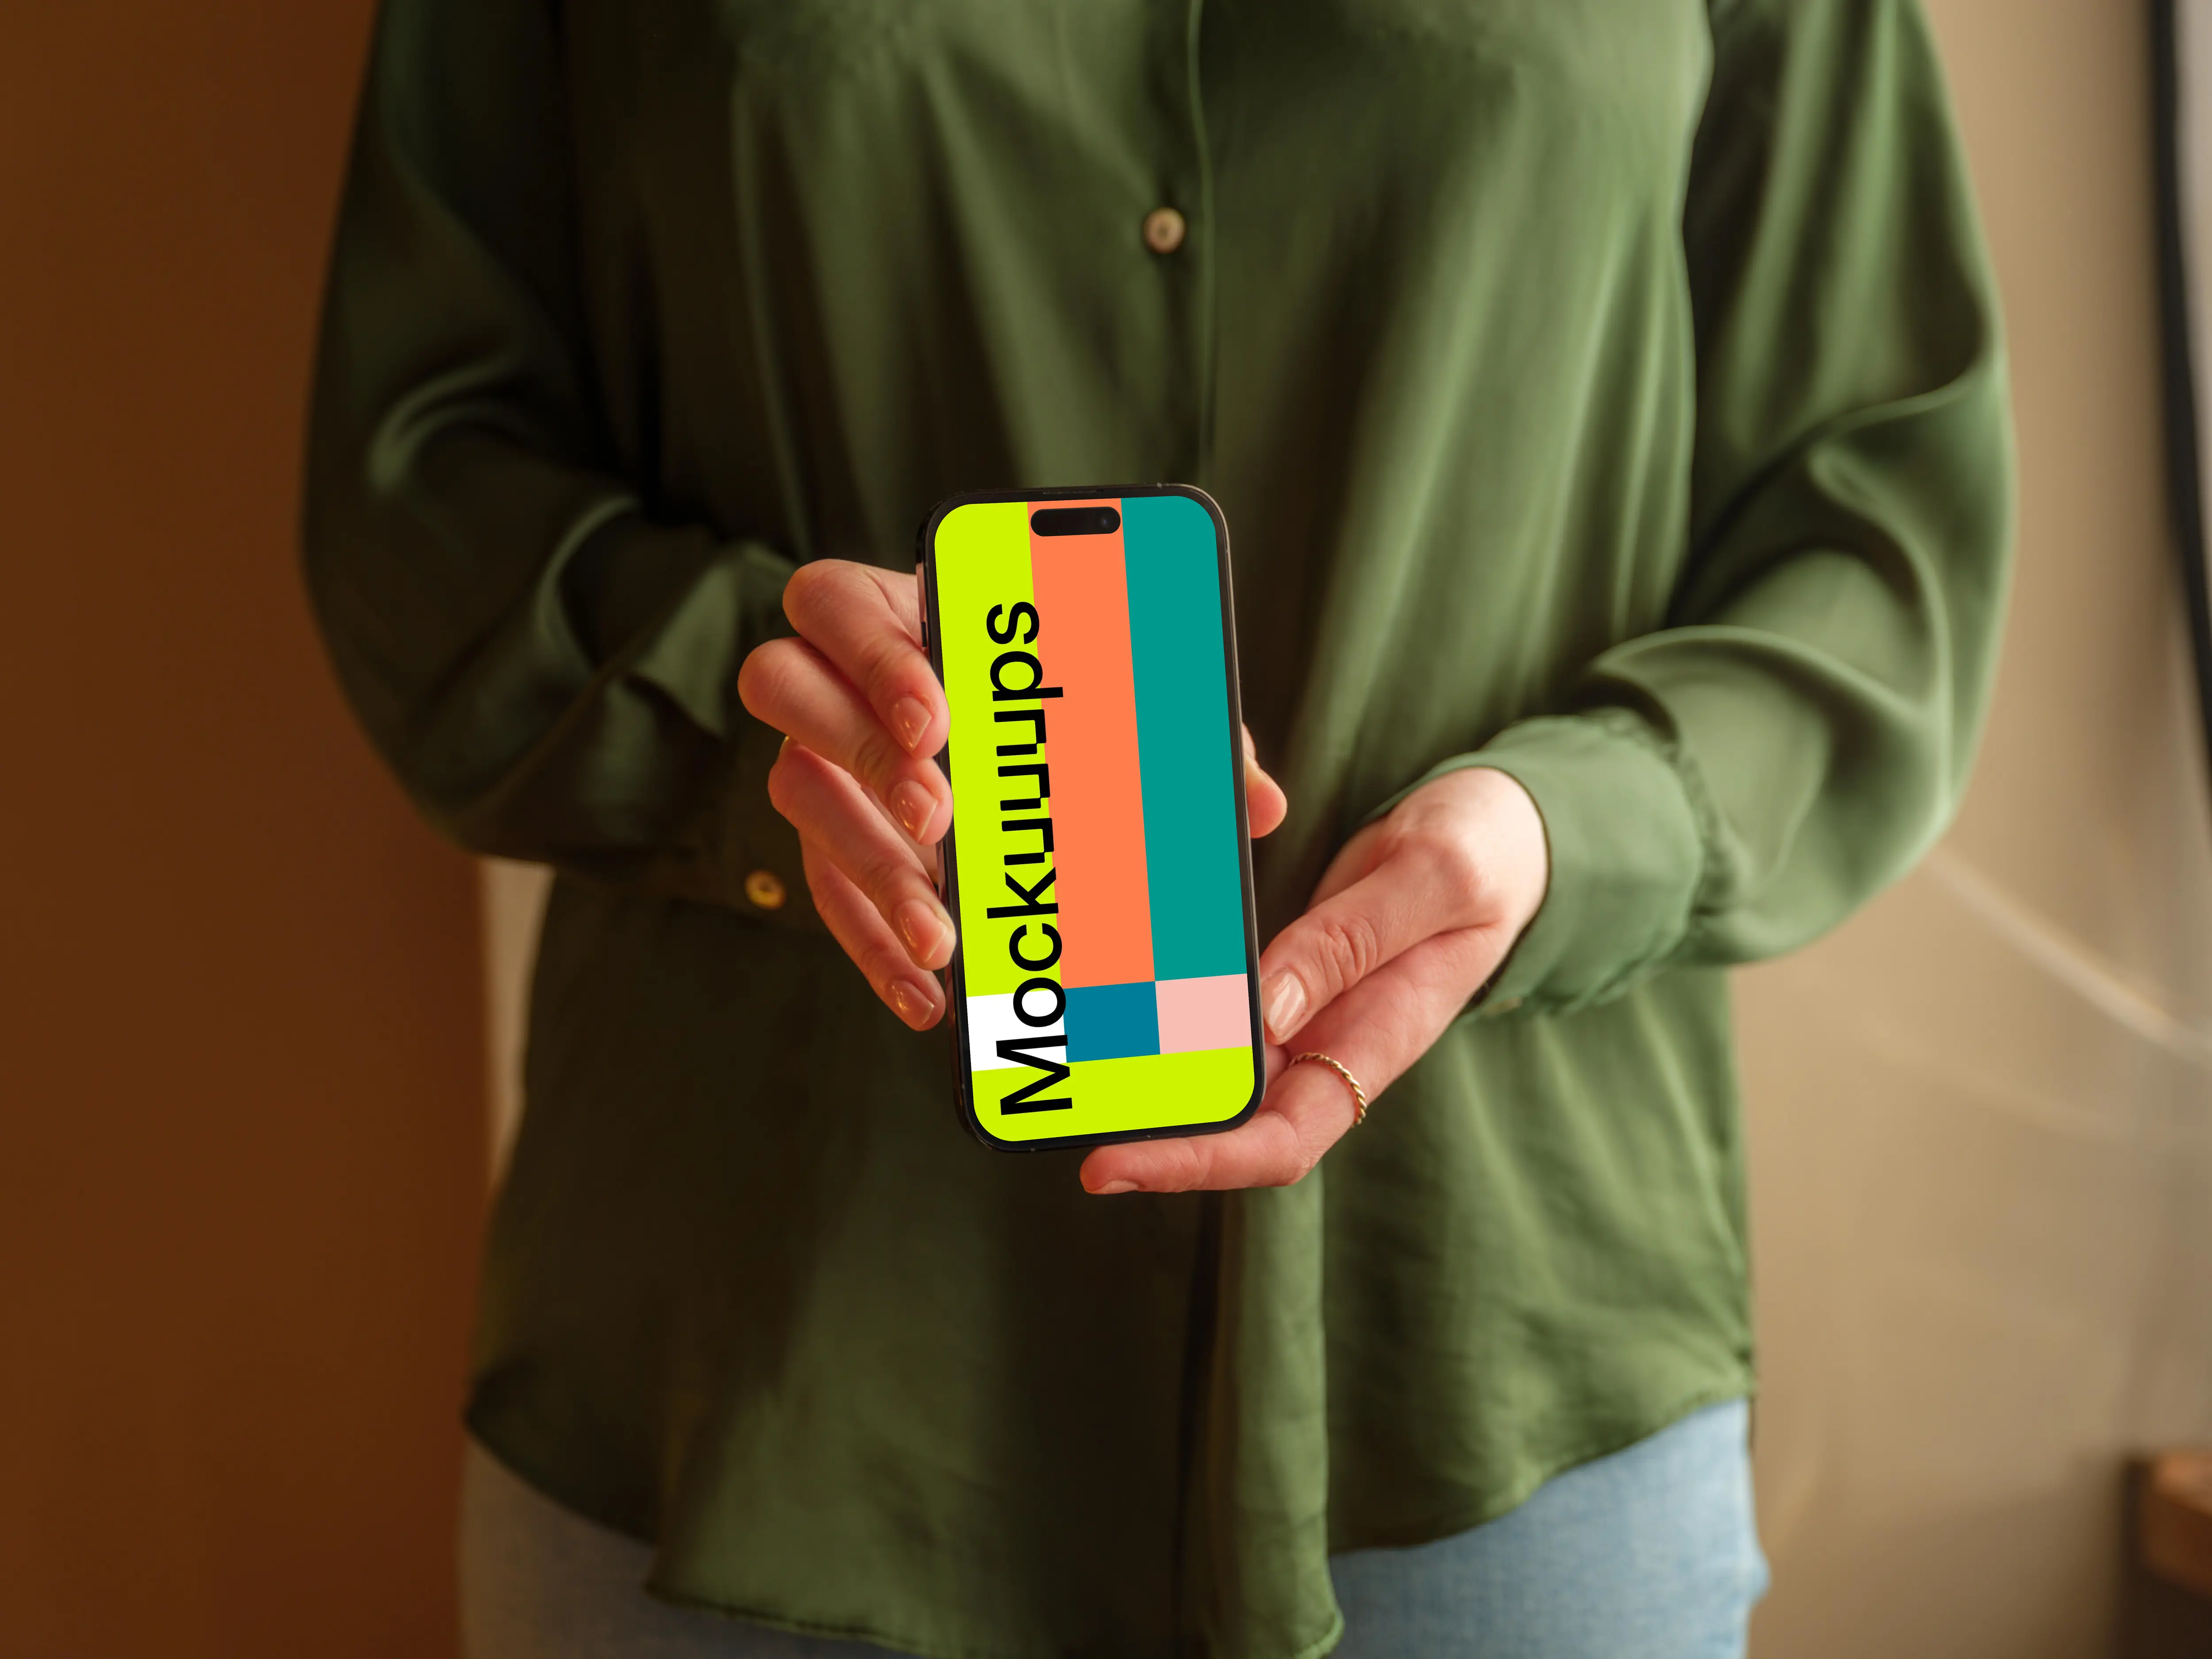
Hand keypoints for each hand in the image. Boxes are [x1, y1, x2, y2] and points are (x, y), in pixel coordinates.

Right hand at [736, 559, 1288, 1028]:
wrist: (1000, 747)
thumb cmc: (1058, 701)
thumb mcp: (1116, 698)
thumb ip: (1174, 729)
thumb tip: (1258, 802)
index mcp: (893, 614)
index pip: (833, 603)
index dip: (872, 654)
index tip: (940, 716)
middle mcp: (831, 683)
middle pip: (783, 687)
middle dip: (862, 751)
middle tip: (942, 815)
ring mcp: (819, 766)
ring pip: (798, 798)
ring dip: (873, 869)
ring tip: (943, 932)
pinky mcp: (826, 847)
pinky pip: (825, 897)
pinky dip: (875, 949)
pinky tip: (932, 993)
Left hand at [1079, 765, 1547, 1194]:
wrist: (1505, 836)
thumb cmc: (1488, 858)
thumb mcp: (1434, 879)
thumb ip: (1352, 940)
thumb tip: (1266, 1010)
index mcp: (1379, 1039)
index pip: (1280, 1141)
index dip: (1195, 1164)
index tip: (1111, 1168)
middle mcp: (1333, 1043)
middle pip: (1227, 1118)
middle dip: (1144, 1126)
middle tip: (1055, 1103)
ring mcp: (1306, 1013)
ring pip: (1211, 1064)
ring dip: (1145, 1068)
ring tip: (1062, 1050)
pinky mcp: (1286, 978)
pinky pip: (1216, 1008)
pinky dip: (1166, 1009)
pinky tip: (1113, 988)